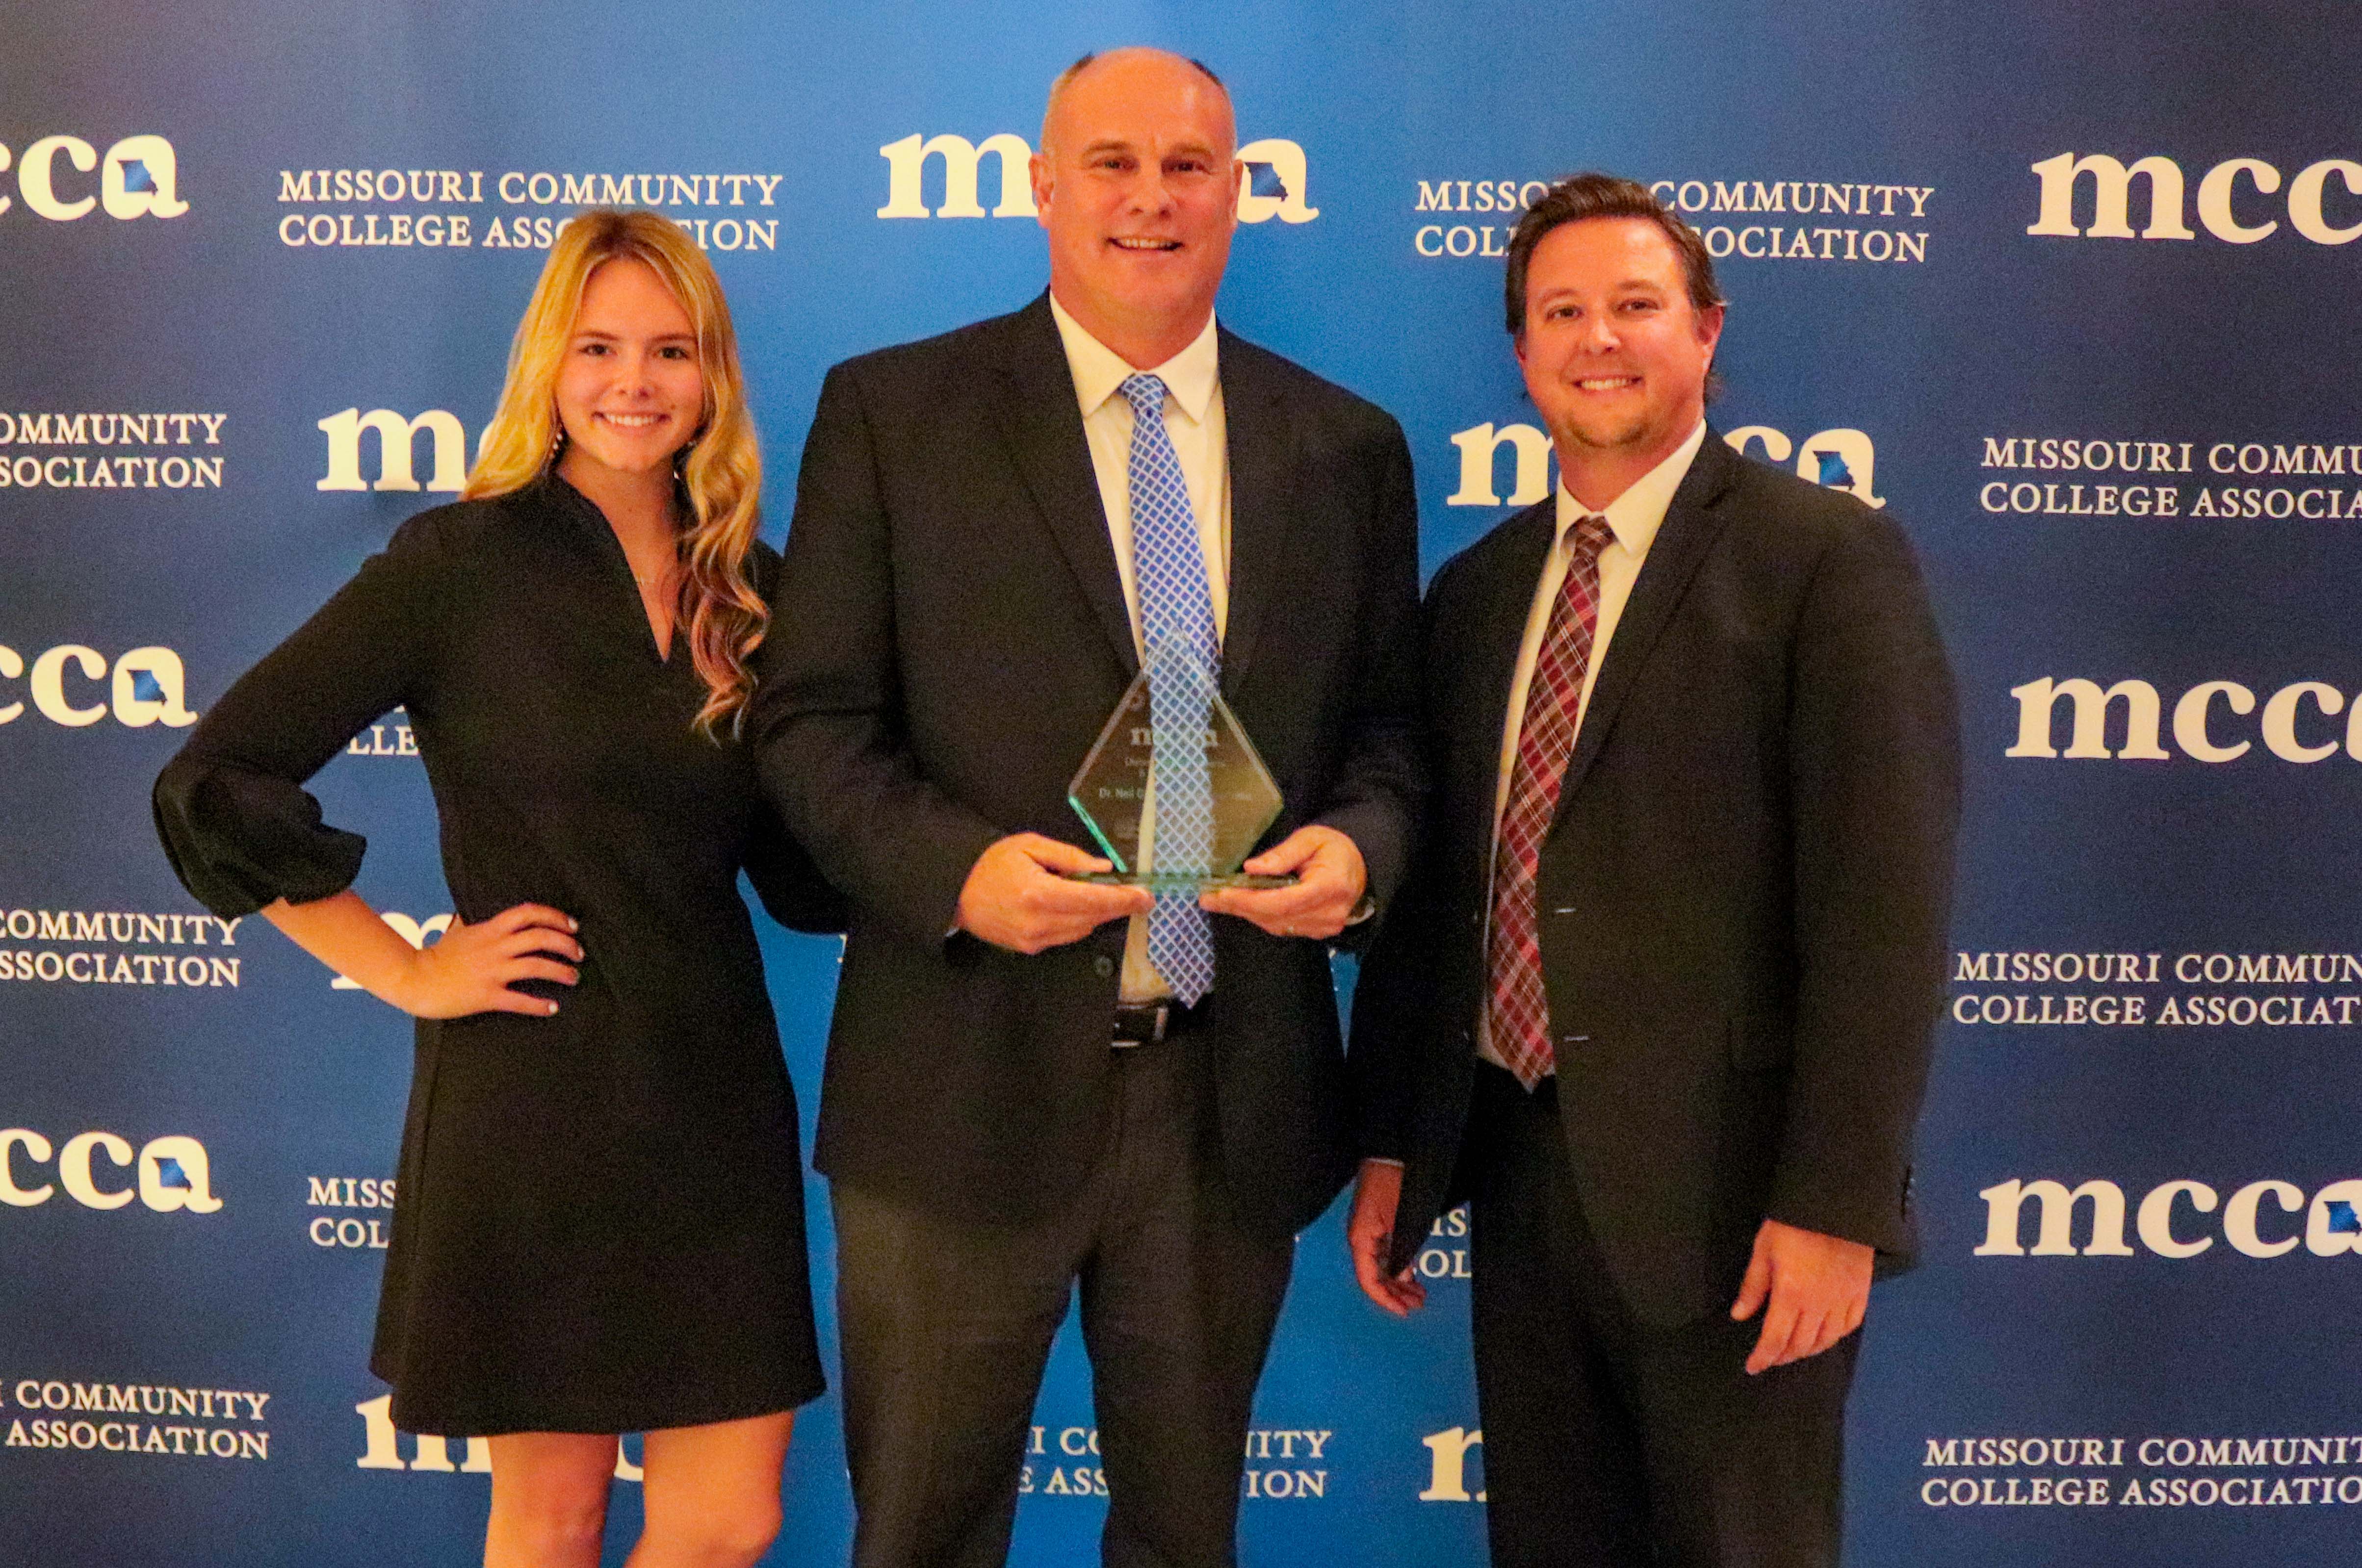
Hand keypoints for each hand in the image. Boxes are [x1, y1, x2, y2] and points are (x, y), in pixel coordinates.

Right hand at [390, 903, 581, 1018]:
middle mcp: (495, 947)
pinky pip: (520, 1000)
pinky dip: (540, 1004)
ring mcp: (491, 971)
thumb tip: (483, 917)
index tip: (572, 925)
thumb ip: (477, 924)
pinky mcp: (487, 995)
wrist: (413, 978)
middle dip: (566, 944)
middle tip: (579, 953)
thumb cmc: (436, 956)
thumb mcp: (459, 931)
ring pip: (537, 966)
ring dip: (561, 971)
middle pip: (540, 937)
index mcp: (490, 929)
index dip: (555, 917)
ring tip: (573, 977)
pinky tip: (553, 1007)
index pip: (528, 913)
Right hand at [955, 833, 1151, 953]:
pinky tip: (1077, 907)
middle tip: (1140, 897)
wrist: (956, 893)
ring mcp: (1034, 940)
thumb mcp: (1029, 845)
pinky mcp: (1030, 948)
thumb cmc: (991, 863)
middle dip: (1118, 907)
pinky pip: (1067, 936)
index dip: (1124, 899)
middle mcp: (1039, 922)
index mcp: (1039, 893)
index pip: (1093, 900)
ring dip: (1098, 914)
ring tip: (1107, 897)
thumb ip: (1069, 857)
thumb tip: (1104, 870)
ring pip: (1082, 929)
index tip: (1146, 896)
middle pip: (1093, 917)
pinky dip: (1078, 921)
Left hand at [1199, 825, 1365, 939]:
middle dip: (1239, 907)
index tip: (1221, 894)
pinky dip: (1261, 916)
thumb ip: (1282, 854)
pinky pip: (1283, 927)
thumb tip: (1251, 868)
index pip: (1283, 901)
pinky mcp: (1319, 931)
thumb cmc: (1334, 848)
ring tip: (1219, 901)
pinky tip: (1243, 905)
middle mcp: (1329, 913)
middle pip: (1275, 916)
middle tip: (1208, 898)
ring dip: (1246, 913)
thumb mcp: (1310, 838)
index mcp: (1329, 887)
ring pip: (1277, 925)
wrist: (1359, 866)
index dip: (1249, 900)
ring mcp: (1325, 926)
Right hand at [1347, 1159, 1426, 1315]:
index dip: (1385, 1299)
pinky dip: (1400, 1265)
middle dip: (1395, 1293)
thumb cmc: (1394, 1183)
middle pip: (1374, 1276)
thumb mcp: (1401, 1219)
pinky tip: (1413, 1272)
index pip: (1368, 1280)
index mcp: (1361, 1239)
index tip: (1404, 1311)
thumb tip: (1401, 1275)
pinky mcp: (1379, 1224)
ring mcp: (1369, 1232)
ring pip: (1382, 1266)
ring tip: (1419, 1293)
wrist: (1391, 1153)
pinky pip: (1387, 1253)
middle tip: (1418, 1304)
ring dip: (1399, 1281)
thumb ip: (1401, 1249)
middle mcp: (1361, 1238)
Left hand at [1729, 1218, 1872, 1373]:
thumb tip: (1740, 1316)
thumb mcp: (1763, 1249)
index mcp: (1790, 1295)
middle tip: (1771, 1357)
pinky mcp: (1861, 1292)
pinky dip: (1835, 1336)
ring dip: (1808, 1350)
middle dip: (1783, 1356)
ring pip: (1826, 1340)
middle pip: (1800, 1345)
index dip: (1763, 1357)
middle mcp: (1819, 1305)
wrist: (1836, 1203)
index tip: (1753, 1367)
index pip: (1775, 1339)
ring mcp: (1843, 1300)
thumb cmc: (1793, 1223)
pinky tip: (1825, 1335)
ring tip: (1794, 1350)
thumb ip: (1753, 1287)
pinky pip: (1850, 1325)